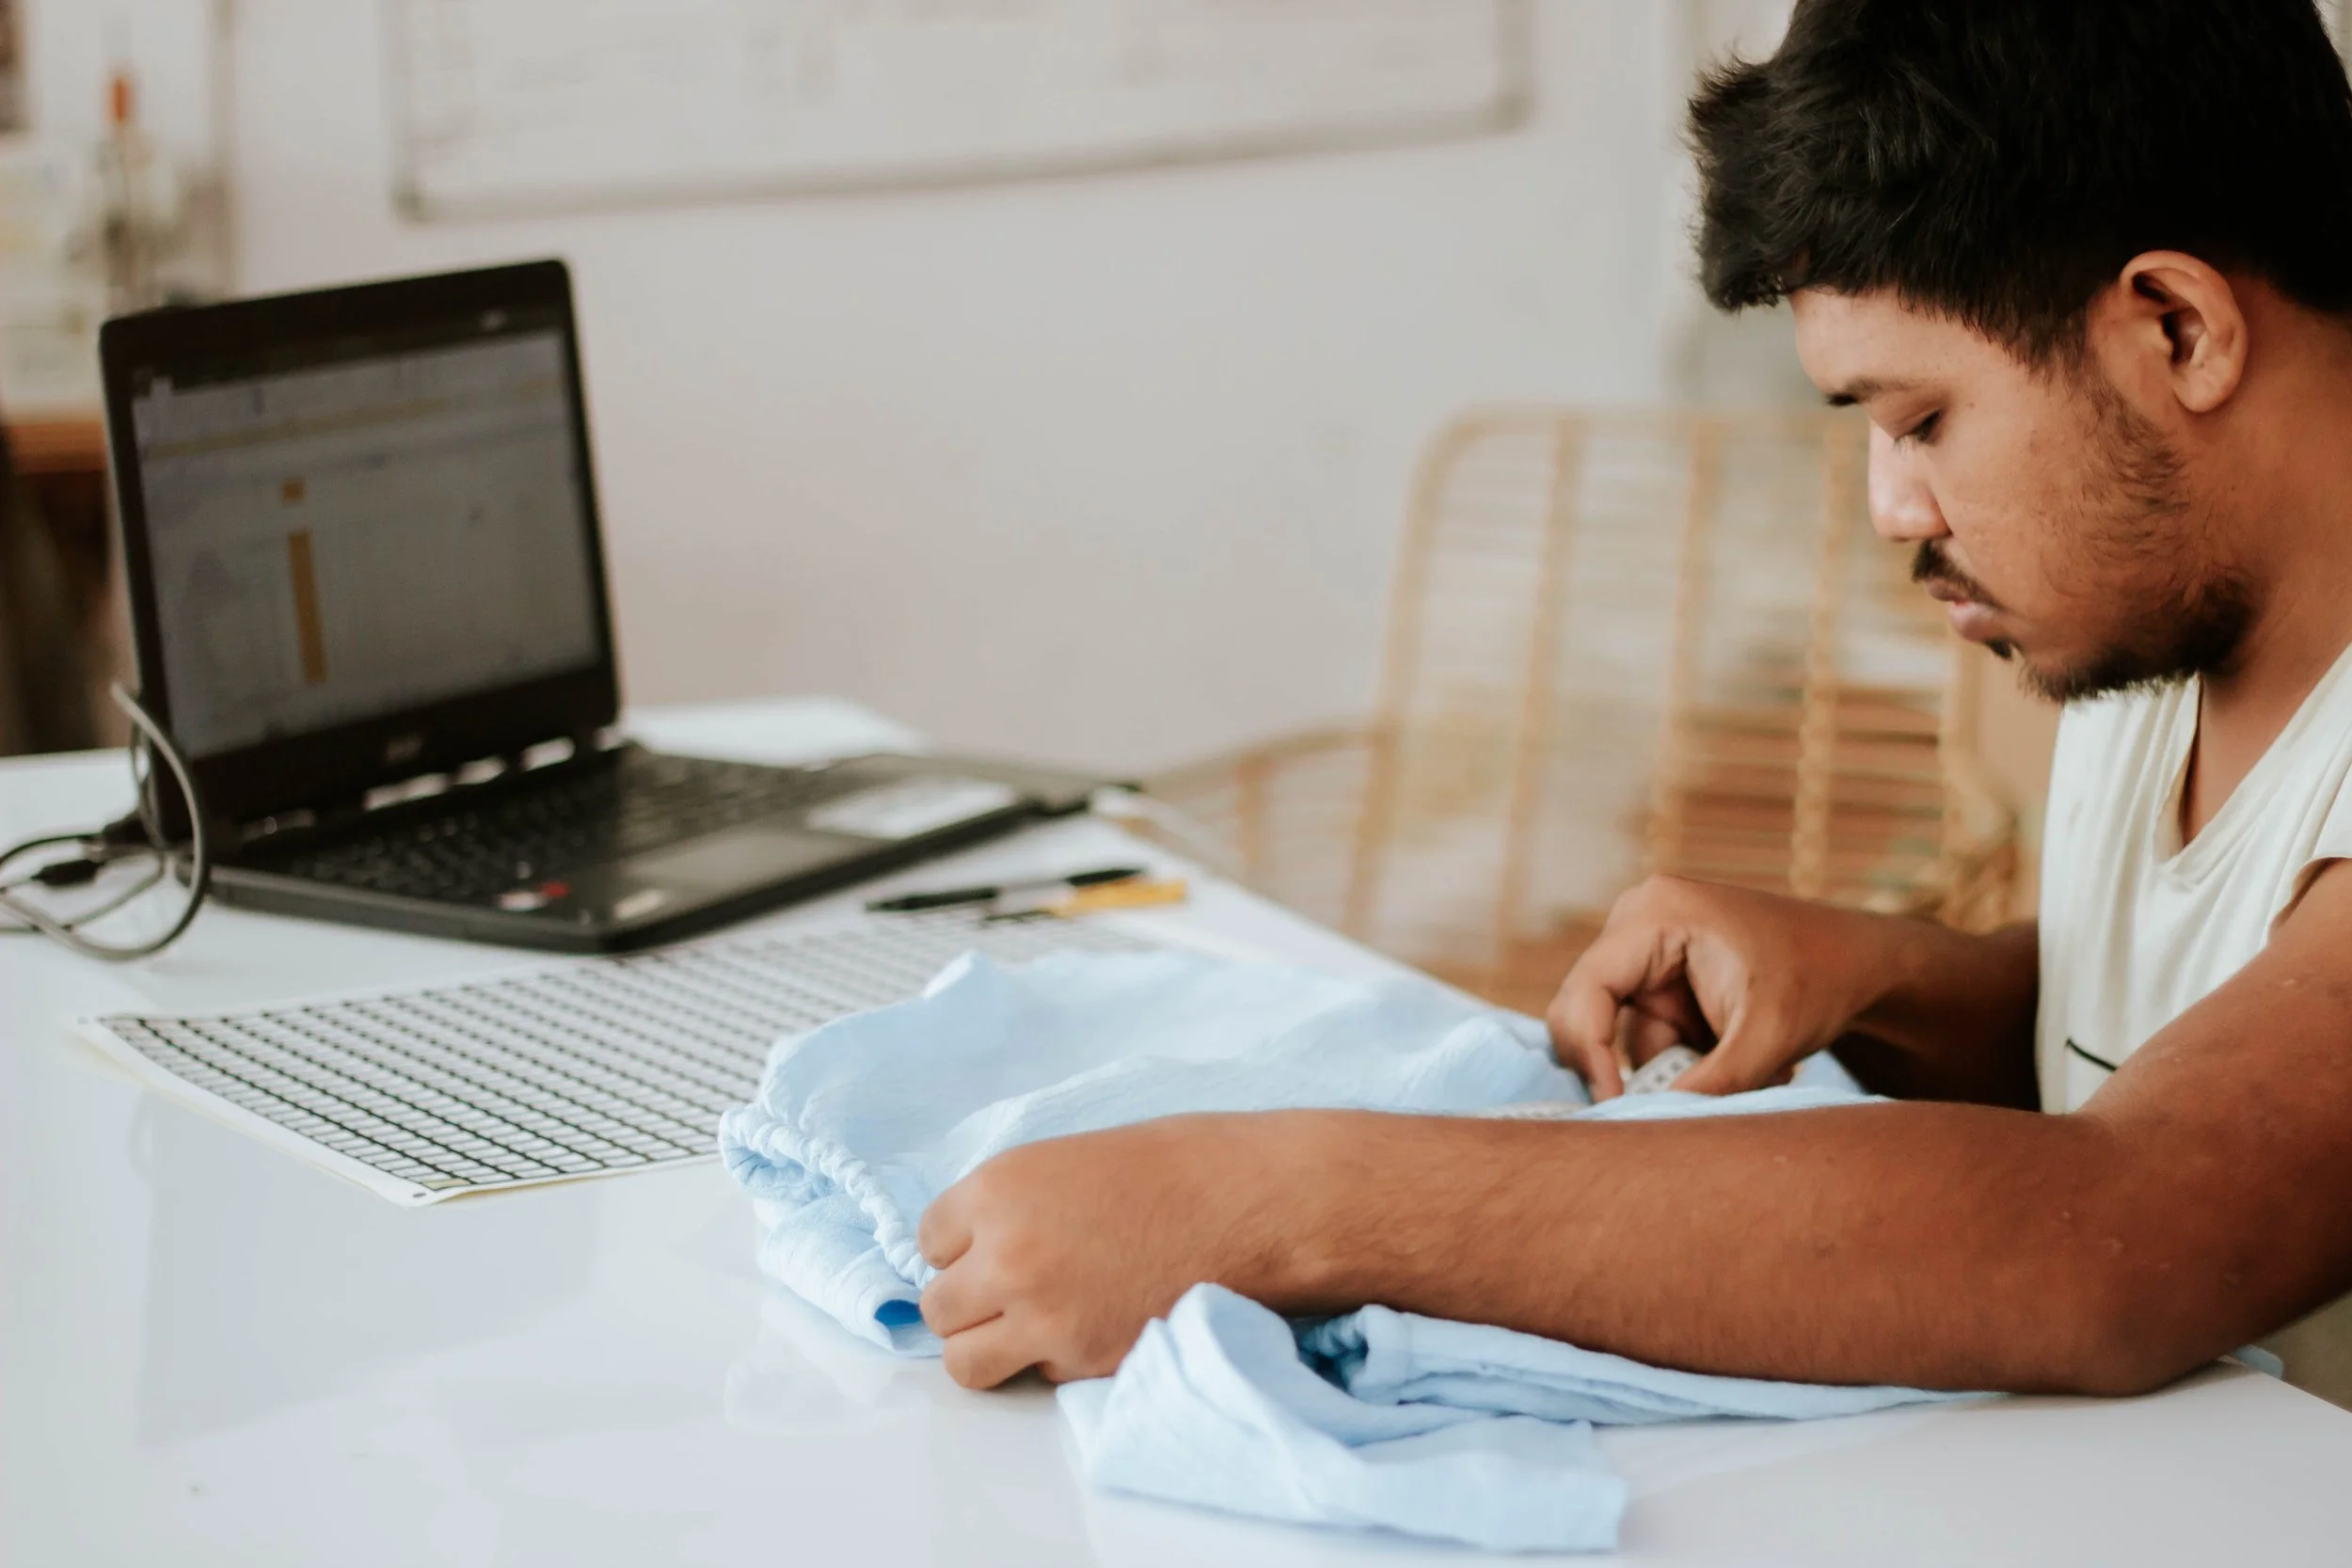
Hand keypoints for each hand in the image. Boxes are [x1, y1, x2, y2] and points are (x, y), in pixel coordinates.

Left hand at [917, 1113, 1316, 1387]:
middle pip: (937, 1307)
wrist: (1255, 1204)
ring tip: (1033, 1328)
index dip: (964, 1246)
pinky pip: (1035, 1377)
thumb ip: (1015, 1203)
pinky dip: (1056, 1362)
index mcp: (999, 1188)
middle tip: (1015, 1291)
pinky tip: (1096, 1326)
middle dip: (971, 1301)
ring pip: (964, 1362)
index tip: (994, 1246)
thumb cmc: (1180, 1165)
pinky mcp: (1084, 1361)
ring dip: (991, 1347)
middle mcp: (1007, 1255)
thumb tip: (981, 1243)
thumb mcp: (1072, 1159)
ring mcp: (1043, 1316)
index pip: (929, 1240)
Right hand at [1547, 876, 1899, 1099]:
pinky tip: (1738, 1058)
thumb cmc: (1820, 981)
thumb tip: (1651, 1124)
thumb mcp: (1768, 1038)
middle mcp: (1638, 923)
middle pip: (1587, 1010)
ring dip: (1676, 1068)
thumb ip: (1710, 1083)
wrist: (1862, 963)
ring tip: (1749, 1072)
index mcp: (1655, 914)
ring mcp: (1648, 950)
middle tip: (1669, 1105)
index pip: (1588, 989)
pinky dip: (1687, 1060)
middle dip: (1628, 1064)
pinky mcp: (1662, 978)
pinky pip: (1649, 1035)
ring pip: (1623, 1035)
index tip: (1614, 1106)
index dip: (1589, 1052)